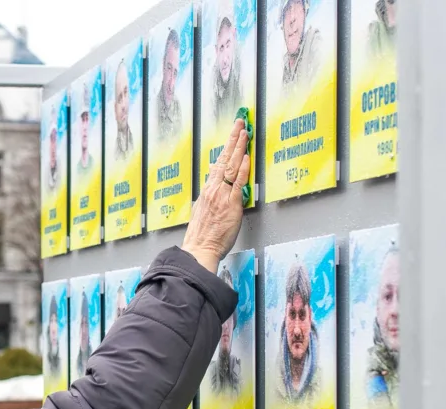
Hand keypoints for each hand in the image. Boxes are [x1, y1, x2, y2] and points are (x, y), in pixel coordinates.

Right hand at [182, 118, 251, 272]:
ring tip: (245, 132)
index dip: (227, 147)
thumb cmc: (202, 236)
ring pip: (231, 166)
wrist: (199, 249)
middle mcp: (213, 189)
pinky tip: (246, 157)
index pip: (218, 163)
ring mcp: (222, 195)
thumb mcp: (203, 210)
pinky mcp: (231, 204)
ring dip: (239, 147)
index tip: (233, 134)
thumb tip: (214, 184)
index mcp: (207, 190)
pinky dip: (242, 168)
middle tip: (240, 122)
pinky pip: (237, 183)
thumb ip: (211, 196)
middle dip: (233, 139)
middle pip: (224, 158)